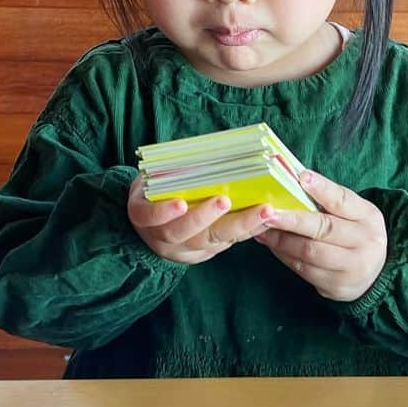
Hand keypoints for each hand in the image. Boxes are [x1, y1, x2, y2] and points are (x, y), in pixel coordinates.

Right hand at [128, 175, 270, 264]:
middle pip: (182, 234)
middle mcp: (159, 238)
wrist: (152, 218)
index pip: (149, 217)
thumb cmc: (155, 186)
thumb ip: (169, 172)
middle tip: (226, 201)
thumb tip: (206, 153)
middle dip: (206, 217)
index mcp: (141, 215)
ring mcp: (182, 250)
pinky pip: (226, 244)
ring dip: (239, 225)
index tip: (180, 203)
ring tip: (263, 210)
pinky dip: (248, 230)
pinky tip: (266, 219)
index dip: (164, 212)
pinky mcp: (203, 253)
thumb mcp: (152, 177)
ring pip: (211, 242)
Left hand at [254, 170, 386, 300]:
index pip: (343, 200)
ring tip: (262, 229)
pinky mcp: (336, 286)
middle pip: (323, 228)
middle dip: (291, 220)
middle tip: (267, 213)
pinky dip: (283, 255)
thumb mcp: (354, 213)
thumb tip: (293, 180)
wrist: (373, 272)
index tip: (301, 177)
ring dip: (281, 240)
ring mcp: (351, 267)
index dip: (322, 189)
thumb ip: (329, 199)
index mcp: (368, 217)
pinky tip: (272, 245)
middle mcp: (364, 242)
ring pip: (308, 251)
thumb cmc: (355, 233)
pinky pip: (303, 268)